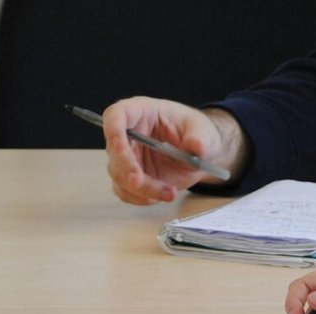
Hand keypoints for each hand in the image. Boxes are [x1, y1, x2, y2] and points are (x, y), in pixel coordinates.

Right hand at [101, 98, 245, 203]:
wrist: (199, 154)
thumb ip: (199, 137)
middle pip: (113, 151)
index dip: (113, 130)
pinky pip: (127, 192)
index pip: (115, 115)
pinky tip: (164, 195)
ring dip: (142, 189)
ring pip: (120, 176)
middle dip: (126, 169)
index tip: (120, 147)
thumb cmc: (194, 132)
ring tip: (170, 192)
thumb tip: (197, 146)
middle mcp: (128, 135)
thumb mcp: (202, 129)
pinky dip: (142, 199)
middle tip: (139, 181)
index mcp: (140, 112)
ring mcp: (128, 158)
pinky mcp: (132, 178)